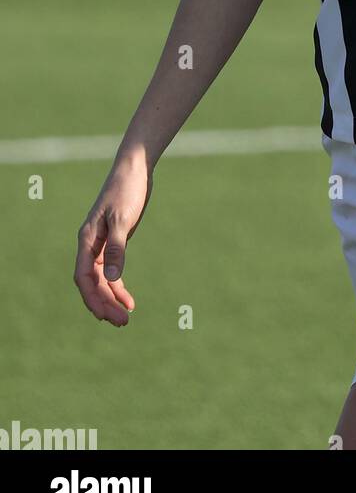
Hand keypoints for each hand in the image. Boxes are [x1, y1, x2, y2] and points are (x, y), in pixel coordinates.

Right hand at [74, 155, 152, 325]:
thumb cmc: (126, 191)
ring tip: (125, 316)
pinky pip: (111, 271)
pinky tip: (128, 299)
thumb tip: (113, 277)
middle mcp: (90, 245)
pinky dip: (119, 286)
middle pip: (93, 283)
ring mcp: (101, 245)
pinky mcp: (114, 242)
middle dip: (104, 303)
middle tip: (122, 322)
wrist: (135, 170)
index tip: (106, 315)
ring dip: (111, 298)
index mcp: (87, 240)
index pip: (84, 277)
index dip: (93, 298)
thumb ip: (117, 248)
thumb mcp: (122, 219)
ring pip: (102, 280)